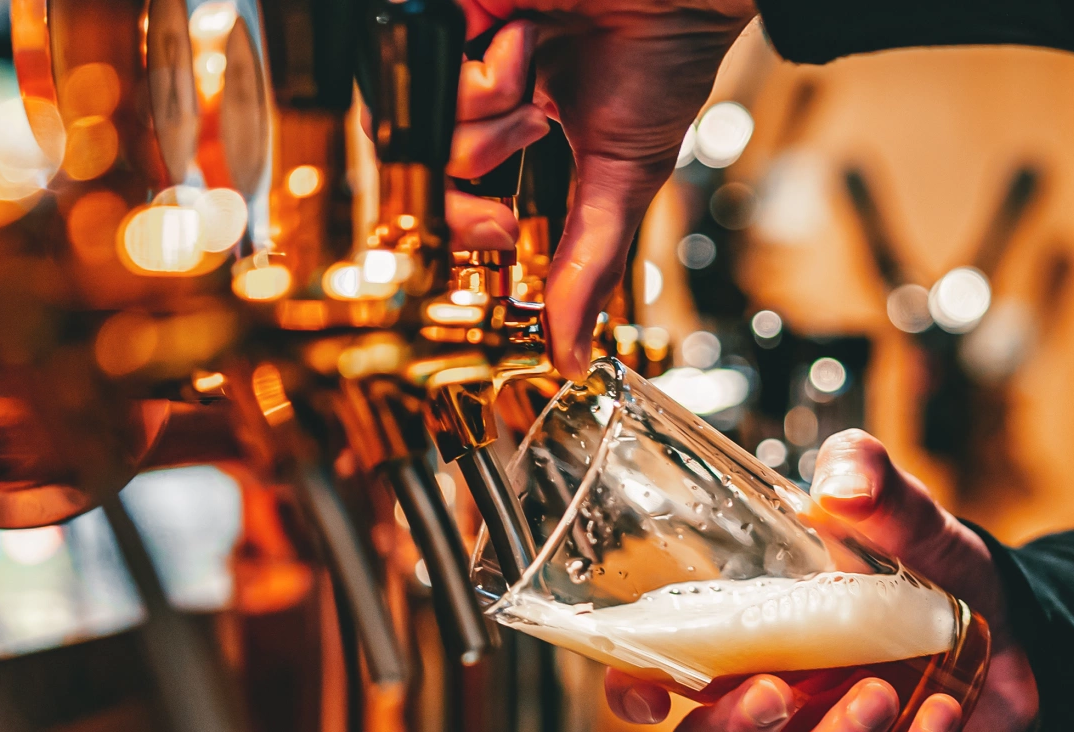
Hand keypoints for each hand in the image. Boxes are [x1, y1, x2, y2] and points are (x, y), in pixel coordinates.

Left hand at [449, 0, 756, 378]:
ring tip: (535, 80)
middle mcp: (467, 79)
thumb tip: (570, 354)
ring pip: (413, 122)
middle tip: (519, 161)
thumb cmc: (663, 52)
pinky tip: (526, 39)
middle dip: (465, 181)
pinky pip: (424, 68)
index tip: (503, 231)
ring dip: (486, 120)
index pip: (437, 190)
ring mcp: (451, 40)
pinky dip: (484, 75)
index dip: (457, 225)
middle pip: (410, 161)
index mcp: (503, 120)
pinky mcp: (442, 7)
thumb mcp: (621, 177)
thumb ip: (588, 266)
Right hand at [604, 430, 1040, 731]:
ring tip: (877, 693)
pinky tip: (941, 717)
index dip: (634, 692)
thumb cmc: (927, 579)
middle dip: (729, 730)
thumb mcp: (907, 522)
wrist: (1016, 637)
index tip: (645, 691)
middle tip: (773, 691)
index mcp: (744, 643)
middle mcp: (771, 709)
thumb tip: (842, 478)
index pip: (658, 677)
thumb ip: (873, 484)